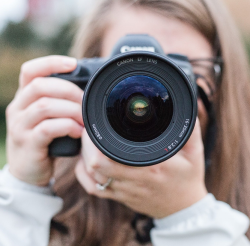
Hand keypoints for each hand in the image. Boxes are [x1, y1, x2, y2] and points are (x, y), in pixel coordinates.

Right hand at [6, 56, 83, 185]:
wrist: (28, 171)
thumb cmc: (45, 140)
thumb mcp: (47, 118)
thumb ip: (59, 103)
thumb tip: (87, 90)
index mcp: (24, 98)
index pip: (30, 70)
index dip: (51, 63)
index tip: (74, 63)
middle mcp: (18, 108)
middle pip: (41, 86)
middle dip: (69, 91)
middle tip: (86, 103)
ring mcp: (20, 126)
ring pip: (45, 106)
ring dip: (71, 110)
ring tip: (85, 119)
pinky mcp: (28, 143)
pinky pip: (48, 128)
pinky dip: (67, 127)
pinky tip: (79, 132)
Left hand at [75, 119, 206, 217]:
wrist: (184, 209)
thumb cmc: (188, 178)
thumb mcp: (194, 152)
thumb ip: (190, 130)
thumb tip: (184, 108)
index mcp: (150, 168)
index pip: (109, 155)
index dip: (96, 139)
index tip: (96, 123)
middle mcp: (133, 180)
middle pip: (95, 164)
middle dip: (86, 145)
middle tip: (90, 130)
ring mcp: (124, 191)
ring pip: (91, 176)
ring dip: (84, 157)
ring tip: (89, 142)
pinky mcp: (120, 198)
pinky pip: (93, 189)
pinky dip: (84, 175)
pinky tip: (86, 162)